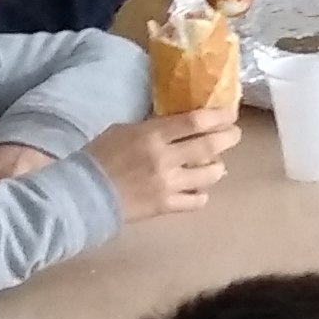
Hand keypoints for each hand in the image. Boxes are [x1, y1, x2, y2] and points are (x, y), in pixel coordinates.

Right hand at [88, 107, 238, 218]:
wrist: (83, 192)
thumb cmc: (100, 156)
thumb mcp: (124, 130)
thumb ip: (152, 127)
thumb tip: (178, 124)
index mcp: (152, 135)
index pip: (194, 122)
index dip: (218, 116)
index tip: (230, 113)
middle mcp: (165, 158)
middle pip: (209, 146)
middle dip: (228, 138)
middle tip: (234, 134)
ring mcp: (168, 184)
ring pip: (208, 175)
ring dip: (218, 168)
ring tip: (217, 165)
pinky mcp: (166, 206)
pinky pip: (196, 201)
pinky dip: (202, 195)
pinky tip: (200, 190)